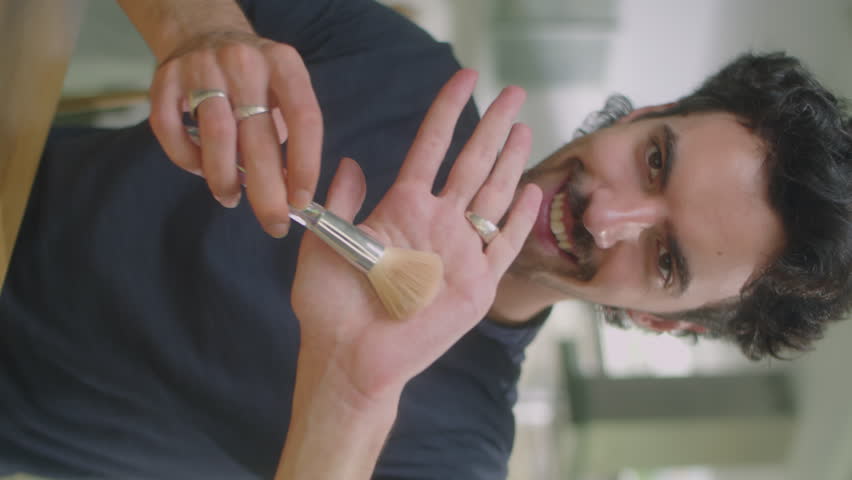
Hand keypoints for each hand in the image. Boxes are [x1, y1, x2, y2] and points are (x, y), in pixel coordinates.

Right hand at [149, 31, 321, 237]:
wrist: (203, 32)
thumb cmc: (254, 78)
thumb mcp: (283, 91)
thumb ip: (289, 134)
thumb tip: (289, 193)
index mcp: (284, 64)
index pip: (304, 119)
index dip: (305, 164)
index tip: (301, 201)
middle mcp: (244, 62)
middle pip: (258, 137)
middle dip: (267, 191)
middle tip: (272, 222)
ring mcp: (201, 67)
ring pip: (215, 136)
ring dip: (224, 179)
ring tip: (231, 199)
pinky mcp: (165, 78)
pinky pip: (171, 130)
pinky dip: (186, 159)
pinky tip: (200, 170)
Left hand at [291, 69, 541, 404]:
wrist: (347, 357)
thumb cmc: (330, 306)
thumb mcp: (325, 242)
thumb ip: (342, 201)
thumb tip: (352, 162)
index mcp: (401, 208)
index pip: (431, 148)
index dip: (448, 111)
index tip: (464, 78)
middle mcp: (436, 224)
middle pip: (472, 163)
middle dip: (493, 125)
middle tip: (514, 91)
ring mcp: (459, 253)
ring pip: (492, 196)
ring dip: (510, 161)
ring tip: (524, 126)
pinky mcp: (476, 286)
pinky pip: (504, 246)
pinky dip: (519, 219)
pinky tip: (531, 191)